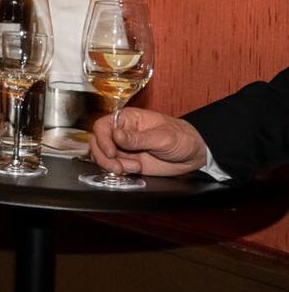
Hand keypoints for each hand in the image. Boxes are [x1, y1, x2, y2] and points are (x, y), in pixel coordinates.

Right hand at [88, 107, 208, 176]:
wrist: (194, 155)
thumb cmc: (182, 138)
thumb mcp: (162, 137)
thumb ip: (138, 138)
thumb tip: (116, 135)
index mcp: (128, 119)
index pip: (102, 126)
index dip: (102, 139)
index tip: (111, 152)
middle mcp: (121, 133)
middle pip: (97, 142)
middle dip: (103, 156)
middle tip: (117, 166)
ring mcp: (123, 148)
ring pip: (102, 156)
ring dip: (112, 165)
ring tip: (133, 168)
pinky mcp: (127, 161)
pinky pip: (113, 166)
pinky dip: (118, 171)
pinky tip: (133, 170)